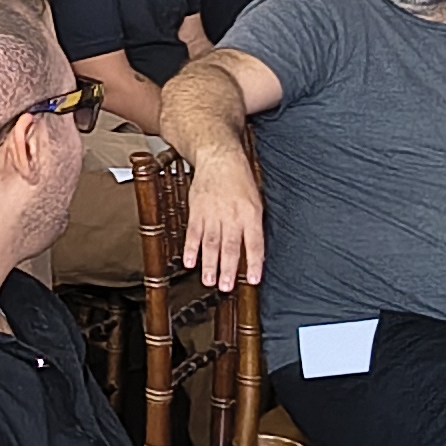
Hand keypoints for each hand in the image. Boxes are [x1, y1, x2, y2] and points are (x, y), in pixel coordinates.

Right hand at [182, 159, 266, 291]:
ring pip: (211, 243)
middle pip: (230, 247)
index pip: (254, 243)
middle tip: (225, 287)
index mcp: (250, 214)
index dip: (254, 263)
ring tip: (208, 280)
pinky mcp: (197, 211)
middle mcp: (232, 216)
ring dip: (209, 264)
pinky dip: (191, 248)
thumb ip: (254, 225)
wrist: (219, 158)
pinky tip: (190, 262)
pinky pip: (193, 233)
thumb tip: (254, 250)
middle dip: (228, 269)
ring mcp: (212, 214)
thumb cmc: (240, 180)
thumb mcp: (256, 200)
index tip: (253, 280)